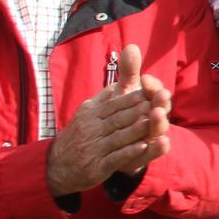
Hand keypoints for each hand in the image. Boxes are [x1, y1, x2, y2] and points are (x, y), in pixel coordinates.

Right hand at [47, 45, 168, 197]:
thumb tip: (130, 52)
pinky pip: (114, 157)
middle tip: (160, 106)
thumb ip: (114, 88)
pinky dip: (128, 152)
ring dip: (137, 130)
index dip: (134, 98)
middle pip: (119, 118)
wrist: (58, 164)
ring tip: (155, 124)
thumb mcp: (94, 108)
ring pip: (118, 136)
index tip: (152, 92)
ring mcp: (93, 147)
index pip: (115, 103)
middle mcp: (91, 127)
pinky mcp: (96, 165)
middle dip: (139, 112)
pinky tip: (143, 147)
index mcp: (91, 111)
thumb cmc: (84, 132)